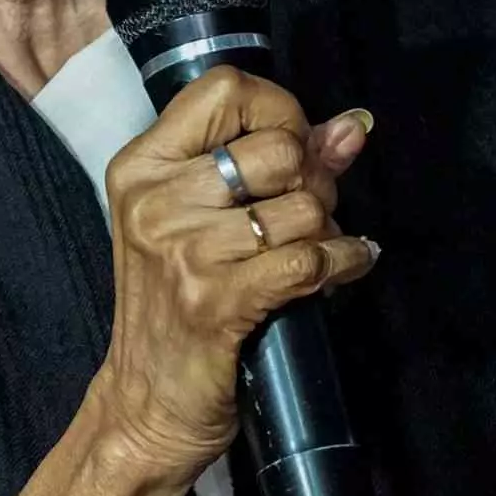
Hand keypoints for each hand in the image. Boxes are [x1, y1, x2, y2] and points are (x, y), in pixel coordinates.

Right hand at [91, 68, 379, 481]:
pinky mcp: (215, 302)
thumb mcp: (202, 223)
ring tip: (313, 249)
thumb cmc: (178, 309)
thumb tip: (353, 126)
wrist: (148, 407)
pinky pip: (310, 259)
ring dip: (326, 229)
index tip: (294, 146)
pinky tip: (345, 266)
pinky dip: (344, 261)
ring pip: (301, 206)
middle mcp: (155, 200)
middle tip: (307, 213)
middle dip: (313, 179)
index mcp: (143, 166)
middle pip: (277, 147)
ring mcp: (182, 251)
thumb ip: (275, 165)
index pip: (225, 89)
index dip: (279, 109)